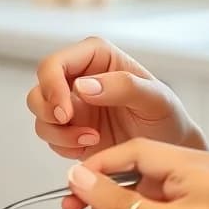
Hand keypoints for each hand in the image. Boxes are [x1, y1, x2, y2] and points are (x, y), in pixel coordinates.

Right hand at [27, 37, 204, 161]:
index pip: (55, 63)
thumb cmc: (167, 118)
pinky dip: (64, 146)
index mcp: (97, 58)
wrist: (168, 150)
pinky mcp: (70, 131)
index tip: (66, 111)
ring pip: (40, 115)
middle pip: (40, 88)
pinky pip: (50, 137)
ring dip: (58, 132)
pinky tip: (90, 146)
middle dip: (49, 110)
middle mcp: (79, 78)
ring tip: (90, 139)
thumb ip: (123, 86)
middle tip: (70, 124)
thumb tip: (83, 86)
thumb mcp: (155, 98)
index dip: (52, 85)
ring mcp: (73, 106)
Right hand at [67, 140, 208, 208]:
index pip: (137, 151)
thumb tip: (81, 179)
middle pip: (131, 175)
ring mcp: (191, 205)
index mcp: (203, 171)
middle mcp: (199, 181)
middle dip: (105, 206)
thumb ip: (121, 205)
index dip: (100, 167)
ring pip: (131, 201)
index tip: (73, 187)